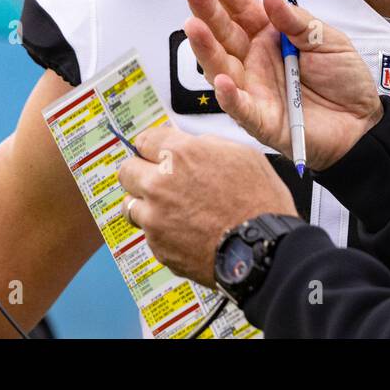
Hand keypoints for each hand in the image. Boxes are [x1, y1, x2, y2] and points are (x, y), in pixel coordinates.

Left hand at [117, 124, 295, 287]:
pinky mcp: (158, 247)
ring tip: (170, 209)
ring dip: (146, 204)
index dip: (154, 146)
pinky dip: (161, 231)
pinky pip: (148, 233)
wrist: (263, 249)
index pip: (144, 140)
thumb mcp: (242, 155)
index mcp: (180, 155)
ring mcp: (155, 219)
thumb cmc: (260, 201)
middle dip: (141, 172)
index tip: (158, 152)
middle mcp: (159, 185)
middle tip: (159, 179)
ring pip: (130, 205)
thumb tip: (192, 144)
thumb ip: (207, 145)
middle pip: (126, 171)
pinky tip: (186, 231)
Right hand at [181, 0, 382, 170]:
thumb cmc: (343, 78)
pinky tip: (221, 80)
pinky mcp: (262, 119)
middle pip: (225, 33)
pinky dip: (230, 96)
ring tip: (193, 26)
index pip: (243, 9)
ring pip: (222, 67)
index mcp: (270, 36)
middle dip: (207, 10)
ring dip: (206, 48)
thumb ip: (298, 22)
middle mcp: (255, 60)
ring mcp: (255, 89)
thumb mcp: (328, 40)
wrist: (361, 121)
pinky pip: (241, 108)